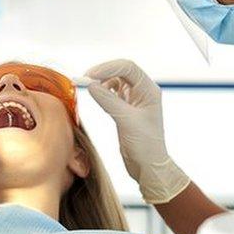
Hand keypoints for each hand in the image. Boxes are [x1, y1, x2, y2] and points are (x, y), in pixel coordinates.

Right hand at [85, 59, 189, 203]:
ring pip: (116, 80)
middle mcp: (143, 91)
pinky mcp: (126, 108)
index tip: (89, 75)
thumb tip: (90, 84)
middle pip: (121, 70)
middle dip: (102, 72)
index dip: (107, 67)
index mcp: (149, 90)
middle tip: (84, 80)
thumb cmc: (144, 145)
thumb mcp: (125, 120)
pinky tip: (96, 95)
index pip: (128, 67)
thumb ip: (108, 100)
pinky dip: (103, 90)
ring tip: (89, 88)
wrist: (148, 166)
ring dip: (102, 80)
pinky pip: (113, 92)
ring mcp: (135, 99)